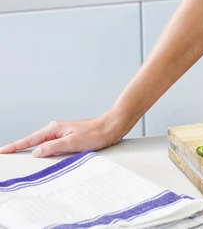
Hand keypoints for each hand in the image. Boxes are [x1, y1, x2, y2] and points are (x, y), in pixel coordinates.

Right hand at [0, 113, 123, 157]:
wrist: (111, 127)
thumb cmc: (96, 134)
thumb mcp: (72, 143)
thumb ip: (52, 148)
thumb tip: (36, 152)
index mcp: (54, 129)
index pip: (30, 140)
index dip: (15, 146)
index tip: (3, 151)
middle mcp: (56, 129)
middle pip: (33, 141)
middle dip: (20, 148)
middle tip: (7, 154)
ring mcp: (62, 133)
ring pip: (43, 144)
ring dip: (32, 149)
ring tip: (20, 155)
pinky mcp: (69, 137)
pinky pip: (52, 145)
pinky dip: (45, 150)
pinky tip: (43, 155)